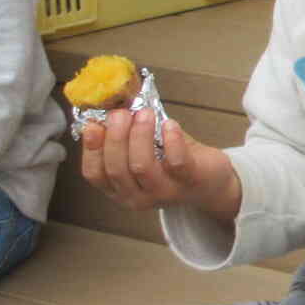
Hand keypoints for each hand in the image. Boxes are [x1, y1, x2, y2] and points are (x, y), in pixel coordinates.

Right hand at [79, 109, 240, 216]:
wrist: (213, 183)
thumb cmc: (174, 163)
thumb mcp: (144, 151)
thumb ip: (125, 135)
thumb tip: (108, 107)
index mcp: (119, 189)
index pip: (94, 174)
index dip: (91, 148)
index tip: (94, 124)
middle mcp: (137, 197)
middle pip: (116, 169)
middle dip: (115, 137)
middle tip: (120, 113)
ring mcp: (164, 192)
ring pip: (141, 166)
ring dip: (140, 135)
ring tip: (145, 113)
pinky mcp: (190, 181)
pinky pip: (176, 161)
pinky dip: (171, 139)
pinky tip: (170, 124)